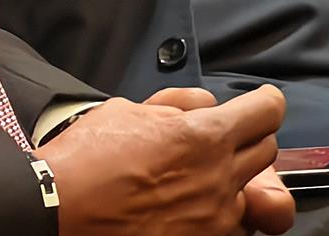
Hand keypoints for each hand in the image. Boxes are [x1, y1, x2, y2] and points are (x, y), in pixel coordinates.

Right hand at [40, 85, 286, 234]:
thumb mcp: (128, 109)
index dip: (264, 104)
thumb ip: (176, 105)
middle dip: (247, 139)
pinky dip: (218, 212)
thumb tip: (202, 107)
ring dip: (233, 180)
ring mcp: (215, 218)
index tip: (259, 107)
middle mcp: (219, 178)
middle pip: (266, 150)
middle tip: (219, 140)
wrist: (61, 209)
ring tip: (198, 178)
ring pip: (252, 192)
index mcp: (204, 137)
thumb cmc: (87, 159)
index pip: (267, 111)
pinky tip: (187, 207)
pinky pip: (232, 224)